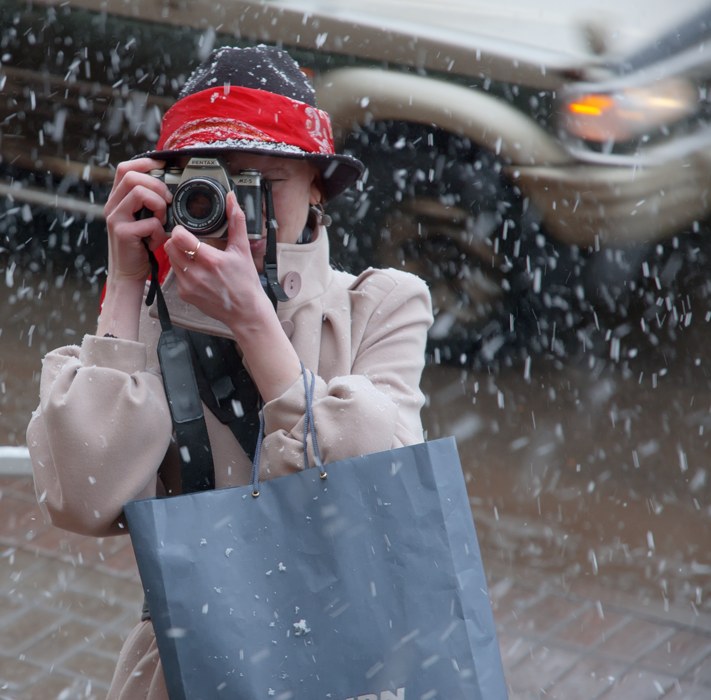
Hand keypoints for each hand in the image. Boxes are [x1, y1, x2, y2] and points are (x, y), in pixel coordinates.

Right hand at [104, 158, 171, 282]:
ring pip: (139, 193)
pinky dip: (159, 231)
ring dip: (158, 205)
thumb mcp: (144, 219)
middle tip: (167, 202)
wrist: (128, 273)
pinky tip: (156, 240)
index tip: (163, 167)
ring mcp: (115, 218)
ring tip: (161, 220)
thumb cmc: (140, 246)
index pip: (125, 168)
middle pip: (132, 176)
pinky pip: (149, 222)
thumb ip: (150, 203)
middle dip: (157, 185)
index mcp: (118, 199)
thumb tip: (170, 186)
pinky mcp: (122, 233)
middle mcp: (112, 206)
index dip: (144, 163)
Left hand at [164, 192, 271, 329]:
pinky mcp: (184, 295)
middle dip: (177, 241)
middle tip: (188, 241)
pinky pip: (175, 275)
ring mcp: (188, 286)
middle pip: (170, 247)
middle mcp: (196, 274)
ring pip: (171, 260)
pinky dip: (182, 270)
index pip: (179, 237)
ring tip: (192, 254)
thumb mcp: (243, 250)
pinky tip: (195, 271)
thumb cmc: (245, 282)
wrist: (245, 312)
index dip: (180, 230)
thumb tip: (232, 199)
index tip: (187, 230)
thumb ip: (236, 221)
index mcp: (210, 260)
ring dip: (178, 254)